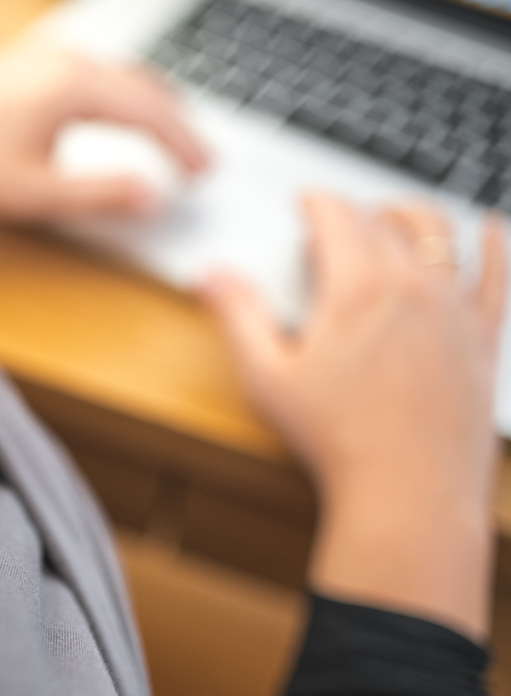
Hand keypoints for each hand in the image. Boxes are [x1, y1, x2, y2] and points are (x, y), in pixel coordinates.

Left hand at [0, 38, 206, 220]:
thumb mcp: (36, 194)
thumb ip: (99, 196)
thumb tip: (151, 197)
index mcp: (72, 86)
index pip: (149, 112)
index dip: (183, 145)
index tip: (203, 171)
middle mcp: (63, 60)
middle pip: (142, 86)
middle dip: (175, 124)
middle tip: (199, 160)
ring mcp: (45, 56)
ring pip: (119, 75)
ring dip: (150, 106)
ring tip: (171, 138)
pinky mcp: (29, 63)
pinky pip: (93, 73)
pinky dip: (120, 95)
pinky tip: (119, 113)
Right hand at [202, 194, 505, 637]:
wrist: (407, 493)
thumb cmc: (336, 440)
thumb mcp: (267, 378)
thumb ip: (239, 317)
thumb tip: (213, 275)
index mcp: (357, 289)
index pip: (336, 217)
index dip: (315, 202)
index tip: (305, 202)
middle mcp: (413, 286)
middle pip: (386, 221)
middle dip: (357, 210)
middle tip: (338, 219)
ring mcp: (454, 310)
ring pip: (440, 235)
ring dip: (413, 214)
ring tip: (396, 214)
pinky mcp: (481, 338)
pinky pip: (496, 274)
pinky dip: (492, 245)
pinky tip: (488, 232)